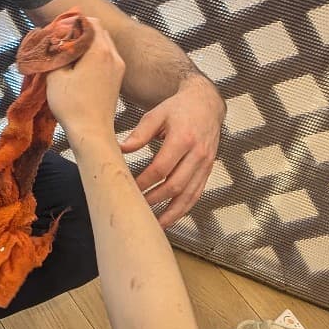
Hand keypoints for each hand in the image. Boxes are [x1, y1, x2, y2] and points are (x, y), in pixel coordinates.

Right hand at [45, 16, 124, 139]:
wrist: (92, 131)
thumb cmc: (72, 105)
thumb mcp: (55, 76)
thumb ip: (55, 54)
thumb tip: (54, 43)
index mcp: (99, 51)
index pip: (90, 22)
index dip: (72, 23)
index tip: (58, 32)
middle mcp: (113, 55)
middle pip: (98, 30)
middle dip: (80, 32)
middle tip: (61, 42)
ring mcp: (118, 67)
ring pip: (104, 43)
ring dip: (87, 44)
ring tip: (69, 55)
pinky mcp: (118, 78)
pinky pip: (107, 56)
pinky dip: (94, 55)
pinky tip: (80, 67)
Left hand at [118, 75, 224, 228]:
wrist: (206, 104)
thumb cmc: (178, 109)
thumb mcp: (156, 114)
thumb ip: (139, 133)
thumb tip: (120, 149)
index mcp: (183, 138)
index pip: (161, 168)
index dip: (144, 181)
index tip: (128, 188)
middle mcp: (198, 154)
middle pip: (175, 184)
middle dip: (154, 199)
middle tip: (136, 208)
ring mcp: (206, 164)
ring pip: (189, 195)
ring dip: (172, 212)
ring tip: (154, 225)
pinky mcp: (208, 170)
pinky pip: (197, 194)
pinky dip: (184, 208)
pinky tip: (171, 218)